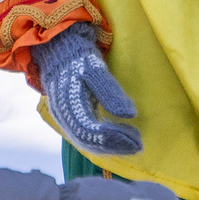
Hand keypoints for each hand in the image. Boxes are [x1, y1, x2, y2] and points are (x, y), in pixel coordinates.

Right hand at [33, 24, 141, 156]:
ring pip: (88, 142)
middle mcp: (64, 116)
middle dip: (115, 145)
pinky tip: (122, 136)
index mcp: (68, 103)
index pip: (89, 130)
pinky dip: (105, 141)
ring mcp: (65, 120)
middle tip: (139, 145)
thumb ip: (111, 92)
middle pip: (89, 141)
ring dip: (111, 146)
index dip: (112, 137)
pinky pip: (87, 137)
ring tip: (134, 142)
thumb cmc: (79, 59)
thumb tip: (131, 115)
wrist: (60, 54)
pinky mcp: (71, 120)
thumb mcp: (95, 69)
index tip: (135, 136)